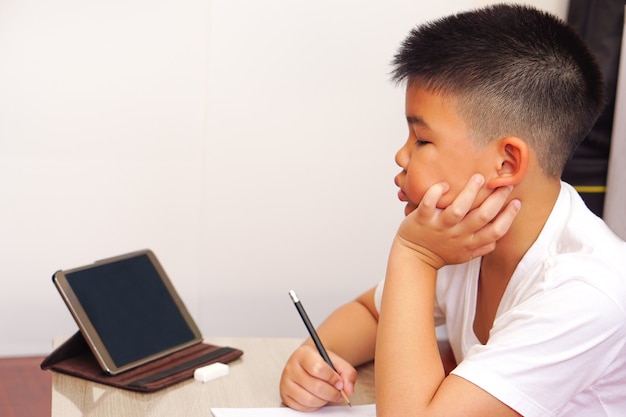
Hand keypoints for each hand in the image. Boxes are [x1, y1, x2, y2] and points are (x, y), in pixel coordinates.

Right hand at [280, 344, 356, 410]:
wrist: (307, 362)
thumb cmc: (320, 362)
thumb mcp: (336, 361)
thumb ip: (347, 373)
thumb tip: (348, 390)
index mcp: (303, 354)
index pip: (318, 368)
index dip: (332, 378)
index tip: (339, 382)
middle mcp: (291, 367)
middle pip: (315, 386)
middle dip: (331, 393)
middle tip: (338, 393)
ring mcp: (286, 382)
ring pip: (309, 399)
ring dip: (324, 400)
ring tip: (328, 395)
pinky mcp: (285, 395)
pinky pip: (303, 407)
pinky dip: (315, 406)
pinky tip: (318, 398)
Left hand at [396, 174, 520, 268]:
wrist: (414, 258)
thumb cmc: (441, 254)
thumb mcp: (464, 255)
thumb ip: (481, 248)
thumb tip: (498, 240)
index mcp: (470, 242)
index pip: (496, 231)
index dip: (509, 217)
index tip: (517, 202)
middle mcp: (457, 234)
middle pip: (482, 217)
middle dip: (496, 199)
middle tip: (504, 183)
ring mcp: (440, 226)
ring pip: (458, 209)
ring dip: (469, 193)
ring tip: (479, 177)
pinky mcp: (422, 219)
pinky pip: (429, 204)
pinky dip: (436, 193)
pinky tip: (444, 184)